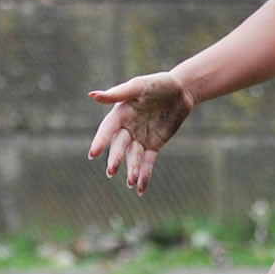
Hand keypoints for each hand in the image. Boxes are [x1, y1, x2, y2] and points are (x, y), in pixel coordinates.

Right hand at [88, 72, 194, 194]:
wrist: (181, 91)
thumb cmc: (157, 84)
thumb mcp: (138, 87)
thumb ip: (117, 94)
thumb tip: (92, 95)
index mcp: (120, 113)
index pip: (108, 129)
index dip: (100, 141)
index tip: (93, 154)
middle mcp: (127, 128)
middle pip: (120, 146)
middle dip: (116, 158)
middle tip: (111, 172)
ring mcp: (140, 138)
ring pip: (133, 157)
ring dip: (131, 169)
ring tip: (130, 183)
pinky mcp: (154, 145)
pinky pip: (147, 162)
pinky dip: (144, 175)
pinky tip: (140, 189)